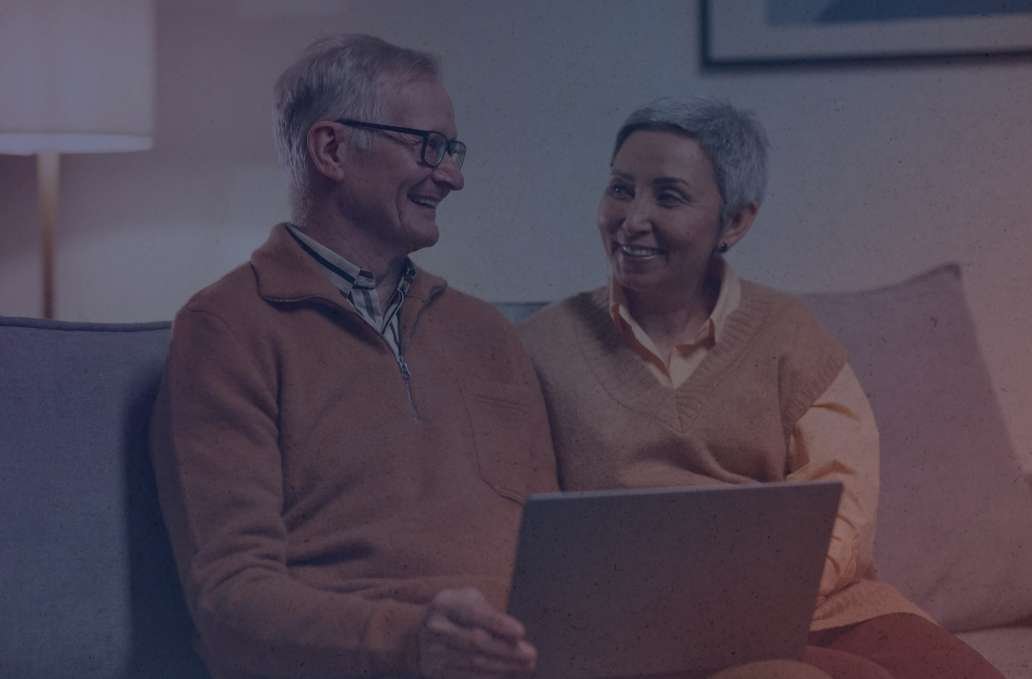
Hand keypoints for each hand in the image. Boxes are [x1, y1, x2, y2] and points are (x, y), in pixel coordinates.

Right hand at [418, 587, 536, 678]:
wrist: (419, 636)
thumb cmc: (456, 614)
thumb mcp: (468, 601)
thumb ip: (489, 613)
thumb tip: (516, 635)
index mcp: (445, 604)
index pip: (474, 613)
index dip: (498, 623)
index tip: (521, 632)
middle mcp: (436, 628)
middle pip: (475, 642)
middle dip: (506, 650)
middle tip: (530, 655)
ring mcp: (433, 653)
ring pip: (473, 663)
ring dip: (503, 667)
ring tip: (525, 666)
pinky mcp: (436, 673)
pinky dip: (489, 678)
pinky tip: (507, 676)